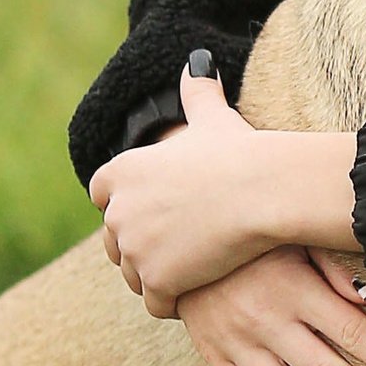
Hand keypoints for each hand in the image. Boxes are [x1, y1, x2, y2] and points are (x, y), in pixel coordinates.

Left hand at [87, 56, 359, 312]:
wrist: (262, 192)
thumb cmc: (241, 152)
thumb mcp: (212, 118)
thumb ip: (197, 92)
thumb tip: (197, 61)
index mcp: (122, 171)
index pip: (103, 194)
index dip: (128, 203)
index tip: (158, 209)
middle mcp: (118, 211)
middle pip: (116, 241)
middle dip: (143, 245)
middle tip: (184, 245)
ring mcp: (135, 249)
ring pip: (136, 276)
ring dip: (158, 276)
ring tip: (194, 269)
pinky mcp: (157, 281)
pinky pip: (157, 303)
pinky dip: (175, 301)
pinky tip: (200, 289)